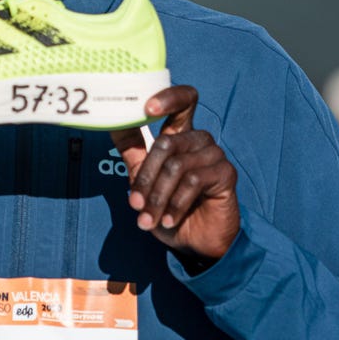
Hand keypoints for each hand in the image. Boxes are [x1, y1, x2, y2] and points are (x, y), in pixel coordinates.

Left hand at [110, 85, 239, 263]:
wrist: (195, 242)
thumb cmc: (169, 208)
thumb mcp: (145, 181)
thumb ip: (133, 152)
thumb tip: (112, 123)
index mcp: (179, 135)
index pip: (182, 101)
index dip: (167, 97)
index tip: (146, 107)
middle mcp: (198, 139)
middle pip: (166, 142)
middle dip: (146, 178)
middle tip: (135, 204)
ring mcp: (214, 154)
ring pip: (176, 165)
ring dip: (158, 197)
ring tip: (149, 219)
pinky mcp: (226, 173)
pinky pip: (194, 181)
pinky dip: (176, 204)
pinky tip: (169, 220)